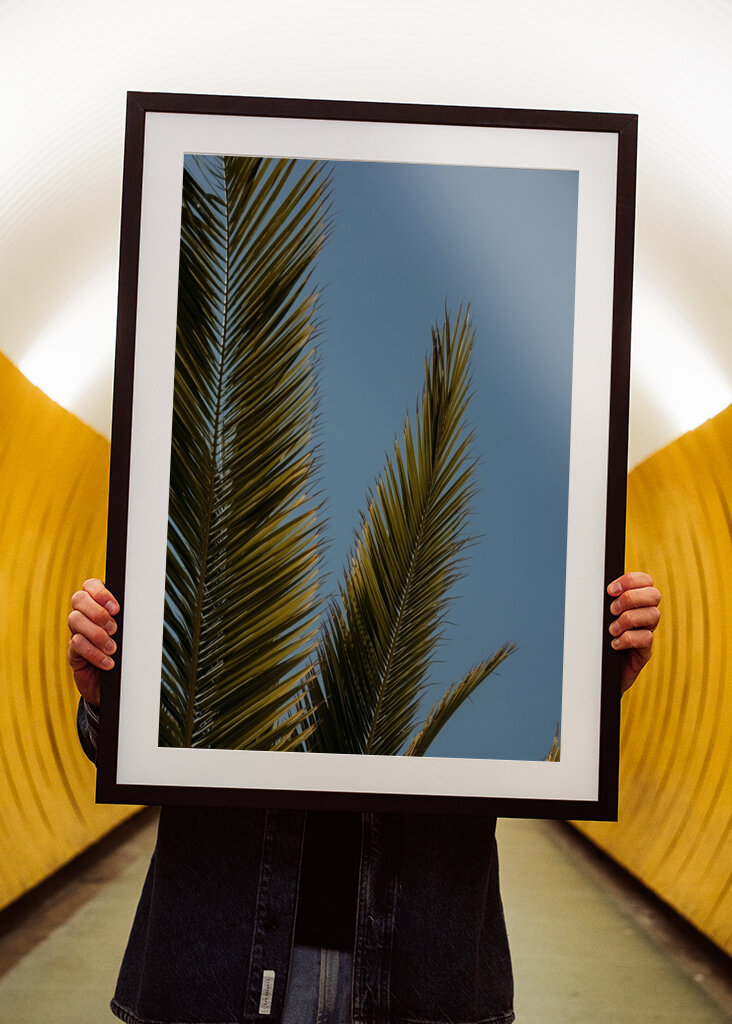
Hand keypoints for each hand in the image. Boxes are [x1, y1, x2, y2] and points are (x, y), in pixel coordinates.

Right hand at [67, 578, 119, 705]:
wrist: (116, 684)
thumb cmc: (126, 653)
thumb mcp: (129, 634)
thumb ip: (129, 620)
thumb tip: (142, 608)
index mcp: (98, 605)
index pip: (90, 585)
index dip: (100, 593)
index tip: (116, 608)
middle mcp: (84, 615)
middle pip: (78, 599)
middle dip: (98, 612)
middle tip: (114, 629)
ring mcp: (76, 632)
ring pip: (75, 620)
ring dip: (97, 634)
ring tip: (112, 648)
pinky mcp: (73, 652)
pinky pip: (76, 644)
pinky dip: (94, 653)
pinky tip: (108, 662)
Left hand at [607, 571, 660, 692]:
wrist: (597, 670)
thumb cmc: (596, 639)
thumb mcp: (599, 617)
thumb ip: (603, 602)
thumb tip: (590, 585)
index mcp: (635, 602)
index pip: (645, 581)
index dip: (631, 580)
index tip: (610, 590)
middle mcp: (644, 615)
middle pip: (654, 595)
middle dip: (631, 598)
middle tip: (612, 610)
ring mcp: (646, 632)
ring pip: (653, 615)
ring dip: (628, 619)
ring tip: (612, 630)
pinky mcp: (645, 651)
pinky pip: (646, 638)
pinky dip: (628, 639)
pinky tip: (614, 644)